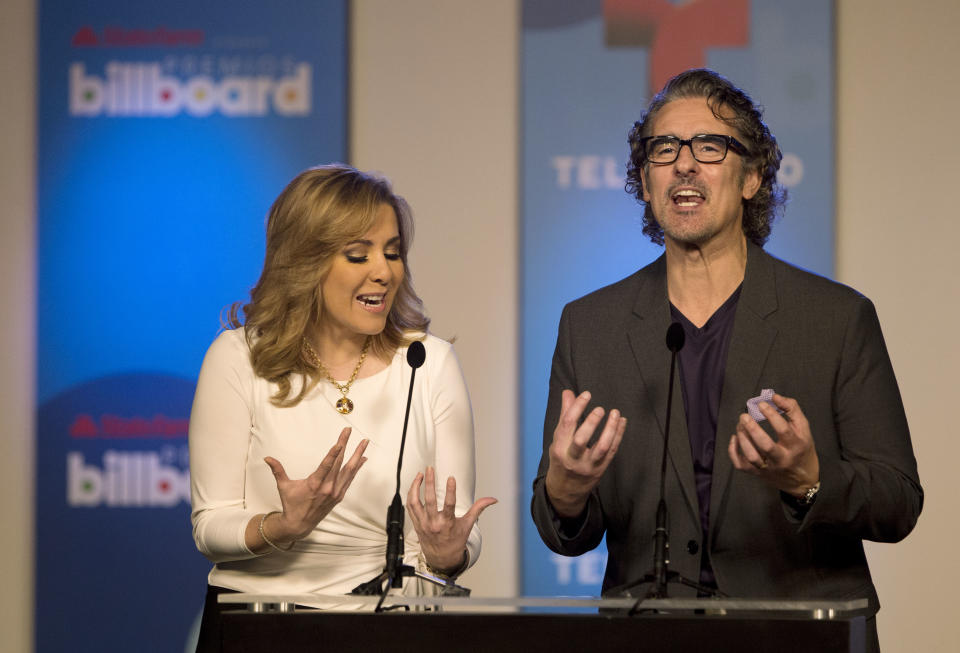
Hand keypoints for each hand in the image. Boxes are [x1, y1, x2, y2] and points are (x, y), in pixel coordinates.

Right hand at [264, 427, 368, 539]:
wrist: (300, 524)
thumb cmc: (291, 504)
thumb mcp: (283, 487)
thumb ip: (277, 470)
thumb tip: (267, 458)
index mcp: (314, 484)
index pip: (326, 466)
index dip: (334, 454)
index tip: (340, 443)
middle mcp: (327, 488)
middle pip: (339, 463)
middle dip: (345, 445)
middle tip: (349, 430)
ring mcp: (335, 492)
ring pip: (349, 470)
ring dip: (357, 455)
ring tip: (365, 442)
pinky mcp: (339, 495)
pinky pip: (350, 479)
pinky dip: (357, 468)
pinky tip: (362, 458)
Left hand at [406, 466, 496, 571]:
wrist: (442, 558)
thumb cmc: (455, 541)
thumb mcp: (468, 525)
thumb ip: (478, 509)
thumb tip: (492, 500)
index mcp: (447, 523)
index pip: (449, 505)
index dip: (450, 490)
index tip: (451, 478)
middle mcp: (433, 523)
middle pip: (429, 500)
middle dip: (429, 483)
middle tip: (430, 469)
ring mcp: (423, 523)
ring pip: (415, 502)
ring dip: (415, 487)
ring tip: (420, 475)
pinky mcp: (416, 523)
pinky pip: (410, 507)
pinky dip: (411, 495)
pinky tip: (414, 486)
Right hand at [544, 389, 626, 517]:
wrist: (566, 490)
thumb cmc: (561, 459)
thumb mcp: (558, 439)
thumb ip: (565, 415)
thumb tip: (568, 392)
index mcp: (560, 448)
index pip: (567, 425)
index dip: (577, 408)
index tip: (586, 394)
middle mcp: (573, 458)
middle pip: (581, 439)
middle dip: (591, 422)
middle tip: (600, 409)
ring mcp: (588, 465)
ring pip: (601, 447)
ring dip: (610, 429)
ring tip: (616, 413)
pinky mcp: (601, 469)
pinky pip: (612, 451)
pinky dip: (619, 435)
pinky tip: (622, 422)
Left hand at [728, 393, 819, 496]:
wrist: (803, 481)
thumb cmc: (802, 449)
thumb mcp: (804, 429)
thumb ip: (792, 409)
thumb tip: (774, 397)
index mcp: (796, 446)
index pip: (783, 430)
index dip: (771, 415)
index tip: (761, 404)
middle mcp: (782, 459)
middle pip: (766, 446)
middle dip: (752, 429)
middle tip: (744, 416)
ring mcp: (768, 468)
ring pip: (752, 457)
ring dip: (742, 439)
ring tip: (740, 425)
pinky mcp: (758, 474)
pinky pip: (741, 465)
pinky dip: (733, 452)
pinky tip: (734, 438)